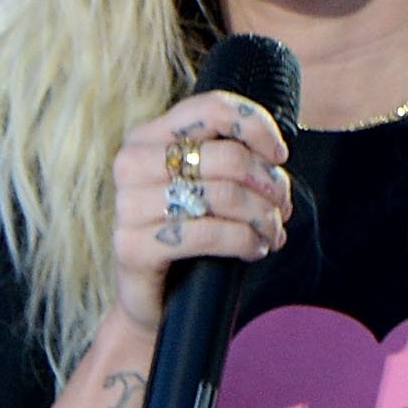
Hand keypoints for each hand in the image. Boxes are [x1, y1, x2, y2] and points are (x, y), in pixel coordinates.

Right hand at [112, 90, 293, 334]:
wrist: (155, 300)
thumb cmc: (192, 235)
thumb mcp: (211, 187)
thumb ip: (234, 160)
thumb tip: (275, 157)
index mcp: (148, 137)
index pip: (211, 108)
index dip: (256, 126)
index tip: (279, 157)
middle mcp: (131, 164)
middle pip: (229, 157)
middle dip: (270, 185)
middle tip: (281, 207)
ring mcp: (126, 205)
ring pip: (224, 195)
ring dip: (263, 217)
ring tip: (272, 232)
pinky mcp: (132, 246)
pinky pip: (208, 234)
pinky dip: (245, 242)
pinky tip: (255, 250)